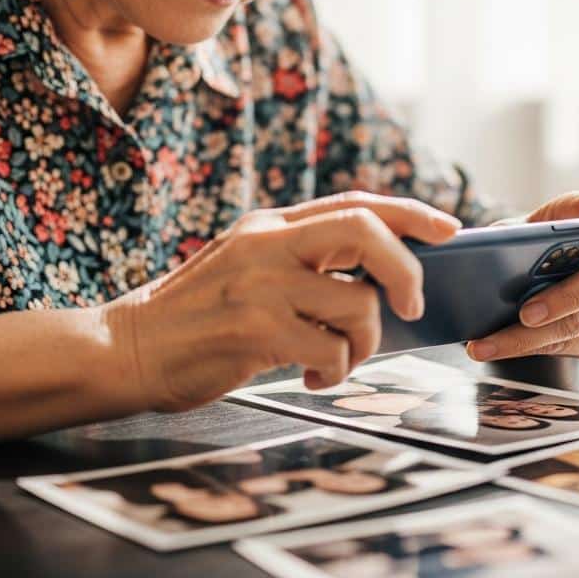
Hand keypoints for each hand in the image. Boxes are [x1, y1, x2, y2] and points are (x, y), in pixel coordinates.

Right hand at [102, 193, 460, 412]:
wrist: (130, 347)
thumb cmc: (198, 313)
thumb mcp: (247, 263)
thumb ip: (302, 258)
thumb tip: (377, 277)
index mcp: (271, 223)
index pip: (355, 203)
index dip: (410, 212)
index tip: (449, 228)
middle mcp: (269, 243)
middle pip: (365, 229)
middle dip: (407, 267)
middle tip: (411, 305)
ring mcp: (261, 284)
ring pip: (357, 302)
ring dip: (364, 343)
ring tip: (335, 359)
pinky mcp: (255, 330)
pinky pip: (330, 348)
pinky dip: (335, 370)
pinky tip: (311, 376)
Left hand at [466, 182, 578, 361]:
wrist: (542, 265)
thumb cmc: (534, 239)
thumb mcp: (523, 224)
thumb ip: (512, 231)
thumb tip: (481, 252)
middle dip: (563, 298)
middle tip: (525, 313)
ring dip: (530, 338)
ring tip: (487, 343)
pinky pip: (569, 344)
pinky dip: (529, 348)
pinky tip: (497, 348)